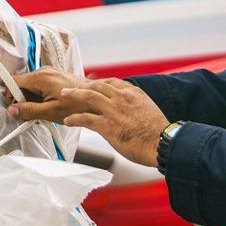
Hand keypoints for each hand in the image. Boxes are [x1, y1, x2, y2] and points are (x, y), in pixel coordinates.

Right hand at [6, 67, 85, 121]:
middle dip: (23, 99)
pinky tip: (49, 104)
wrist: (97, 99)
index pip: (13, 82)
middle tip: (32, 112)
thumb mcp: (50, 112)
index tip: (16, 107)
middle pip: (21, 84)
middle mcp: (44, 71)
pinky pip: (40, 85)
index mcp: (40, 77)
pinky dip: (40, 96)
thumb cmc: (78, 105)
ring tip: (44, 109)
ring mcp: (50, 72)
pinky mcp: (55, 77)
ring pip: (30, 85)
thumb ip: (29, 110)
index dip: (11, 96)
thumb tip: (12, 110)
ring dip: (32, 99)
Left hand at [8, 74, 168, 167]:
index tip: (91, 84)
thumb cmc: (159, 133)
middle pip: (97, 86)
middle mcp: (122, 98)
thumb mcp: (149, 112)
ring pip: (88, 96)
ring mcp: (113, 110)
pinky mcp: (107, 125)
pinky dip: (74, 119)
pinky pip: (85, 118)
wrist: (163, 142)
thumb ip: (137, 108)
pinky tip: (67, 121)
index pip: (112, 82)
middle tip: (71, 88)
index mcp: (133, 93)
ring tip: (62, 95)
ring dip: (73, 94)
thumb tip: (134, 113)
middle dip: (82, 86)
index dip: (99, 82)